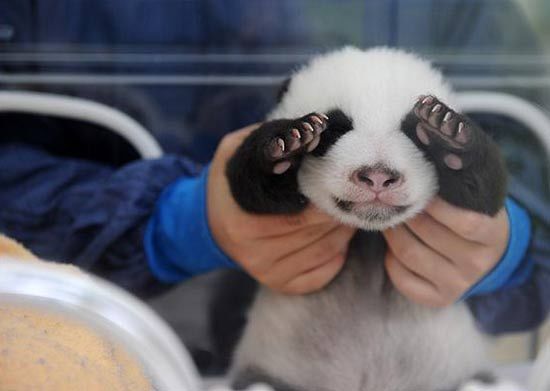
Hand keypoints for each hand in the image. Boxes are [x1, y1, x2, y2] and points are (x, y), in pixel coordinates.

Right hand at [207, 125, 355, 294]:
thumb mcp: (238, 149)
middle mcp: (254, 253)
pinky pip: (324, 272)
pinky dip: (338, 253)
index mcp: (244, 221)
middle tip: (352, 191)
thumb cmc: (231, 180)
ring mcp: (267, 272)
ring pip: (328, 250)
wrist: (209, 220)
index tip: (343, 178)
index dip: (328, 196)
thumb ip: (273, 140)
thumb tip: (314, 130)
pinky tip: (334, 234)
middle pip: (320, 232)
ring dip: (344, 228)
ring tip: (344, 208)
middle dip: (342, 210)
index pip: (303, 214)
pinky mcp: (279, 284)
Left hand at [383, 197, 508, 306]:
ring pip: (410, 254)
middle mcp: (477, 263)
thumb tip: (417, 170)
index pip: (465, 222)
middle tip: (392, 198)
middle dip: (405, 212)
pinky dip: (390, 260)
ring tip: (389, 217)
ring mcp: (458, 284)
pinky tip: (392, 247)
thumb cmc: (473, 215)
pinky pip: (403, 279)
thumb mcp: (474, 200)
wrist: (488, 253)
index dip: (437, 205)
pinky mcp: (439, 298)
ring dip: (392, 232)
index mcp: (492, 235)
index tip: (420, 188)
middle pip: (428, 234)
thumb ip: (453, 187)